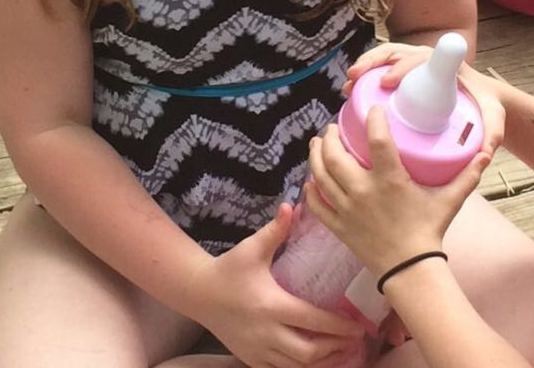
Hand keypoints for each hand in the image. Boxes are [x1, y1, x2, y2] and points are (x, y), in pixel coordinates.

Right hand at [186, 204, 365, 367]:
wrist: (198, 293)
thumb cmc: (229, 269)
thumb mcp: (251, 248)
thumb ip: (275, 230)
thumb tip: (291, 206)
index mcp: (270, 305)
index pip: (312, 320)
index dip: (338, 326)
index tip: (359, 326)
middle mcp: (266, 332)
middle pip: (309, 352)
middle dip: (336, 349)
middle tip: (356, 341)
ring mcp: (258, 350)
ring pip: (297, 367)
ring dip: (323, 362)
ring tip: (344, 353)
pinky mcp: (251, 359)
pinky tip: (317, 361)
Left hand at [306, 109, 490, 278]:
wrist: (411, 271)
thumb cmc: (429, 233)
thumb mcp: (449, 202)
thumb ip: (466, 177)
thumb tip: (484, 155)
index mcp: (389, 181)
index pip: (377, 139)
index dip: (373, 119)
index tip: (372, 109)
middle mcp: (363, 191)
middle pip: (335, 154)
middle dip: (330, 136)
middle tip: (333, 128)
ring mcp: (347, 208)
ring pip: (320, 175)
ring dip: (315, 155)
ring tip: (317, 143)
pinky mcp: (338, 226)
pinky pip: (316, 205)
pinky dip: (310, 190)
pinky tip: (310, 180)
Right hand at [345, 42, 505, 156]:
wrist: (481, 97)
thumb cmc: (485, 104)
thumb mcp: (494, 116)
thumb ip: (493, 132)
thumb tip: (484, 152)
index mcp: (445, 64)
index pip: (418, 59)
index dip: (400, 67)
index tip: (387, 83)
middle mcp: (424, 60)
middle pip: (393, 53)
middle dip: (371, 62)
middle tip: (355, 78)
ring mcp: (411, 64)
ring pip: (382, 57)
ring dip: (363, 66)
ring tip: (348, 84)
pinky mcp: (401, 73)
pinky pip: (379, 67)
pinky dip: (363, 73)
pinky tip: (351, 88)